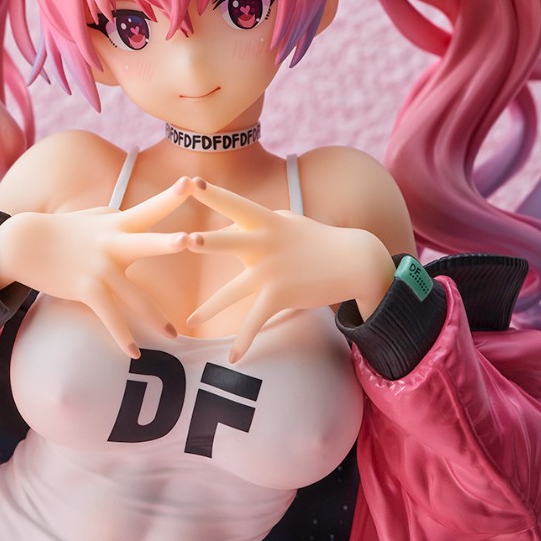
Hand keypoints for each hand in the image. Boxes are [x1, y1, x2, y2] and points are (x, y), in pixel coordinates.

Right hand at [0, 178, 205, 359]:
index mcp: (116, 224)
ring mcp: (99, 268)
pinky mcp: (85, 289)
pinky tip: (133, 353)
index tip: (193, 181)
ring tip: (174, 335)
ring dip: (155, 316)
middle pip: (146, 243)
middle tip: (190, 239)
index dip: (171, 195)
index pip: (149, 209)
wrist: (23, 243)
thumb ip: (115, 218)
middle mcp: (112, 245)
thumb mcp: (91, 217)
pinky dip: (121, 336)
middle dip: (169, 242)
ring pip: (134, 297)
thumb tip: (129, 216)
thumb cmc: (60, 230)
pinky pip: (109, 316)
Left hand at [185, 183, 394, 362]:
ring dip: (212, 307)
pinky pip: (257, 321)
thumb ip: (256, 221)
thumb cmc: (314, 238)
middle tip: (186, 239)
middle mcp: (265, 245)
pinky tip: (233, 358)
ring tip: (190, 320)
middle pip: (230, 243)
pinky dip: (245, 340)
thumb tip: (228, 225)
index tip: (192, 181)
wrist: (354, 261)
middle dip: (208, 242)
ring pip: (235, 292)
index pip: (236, 205)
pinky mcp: (281, 295)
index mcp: (266, 223)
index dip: (214, 194)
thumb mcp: (286, 221)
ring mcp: (272, 272)